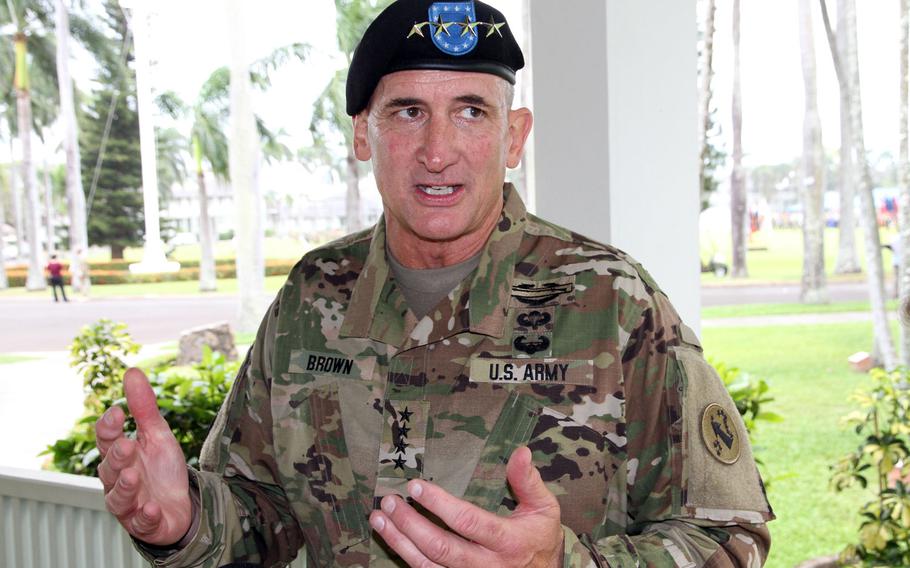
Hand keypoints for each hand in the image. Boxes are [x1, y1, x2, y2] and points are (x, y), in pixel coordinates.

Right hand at [95, 367, 192, 545]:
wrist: (181, 506)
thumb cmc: (162, 469)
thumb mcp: (157, 435)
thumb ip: (143, 408)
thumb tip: (131, 370)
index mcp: (120, 455)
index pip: (106, 440)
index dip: (109, 427)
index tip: (116, 411)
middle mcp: (118, 480)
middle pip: (109, 468)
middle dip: (117, 458)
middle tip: (126, 446)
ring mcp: (129, 504)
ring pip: (118, 498)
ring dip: (125, 487)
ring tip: (134, 476)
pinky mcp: (143, 524)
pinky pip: (140, 522)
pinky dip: (145, 516)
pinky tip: (153, 508)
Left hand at [370, 446, 563, 567]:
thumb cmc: (541, 538)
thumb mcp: (544, 508)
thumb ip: (528, 481)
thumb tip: (521, 451)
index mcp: (508, 542)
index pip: (468, 522)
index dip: (439, 504)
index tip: (416, 486)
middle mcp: (488, 566)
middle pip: (441, 548)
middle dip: (410, 524)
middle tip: (390, 501)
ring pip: (428, 566)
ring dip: (399, 542)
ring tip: (380, 518)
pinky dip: (407, 557)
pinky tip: (392, 538)